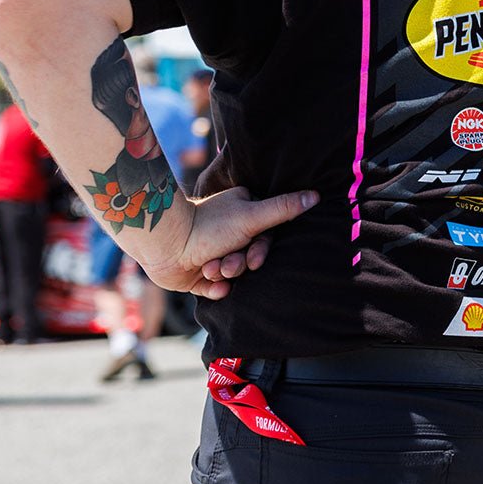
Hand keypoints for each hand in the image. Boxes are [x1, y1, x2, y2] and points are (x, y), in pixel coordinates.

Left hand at [147, 187, 319, 299]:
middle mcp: (228, 231)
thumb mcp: (253, 217)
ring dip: (225, 274)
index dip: (261, 250)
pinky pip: (215, 288)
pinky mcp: (197, 274)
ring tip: (212, 269)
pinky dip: (213, 288)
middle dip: (239, 264)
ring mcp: (212, 252)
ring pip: (232, 272)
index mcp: (241, 212)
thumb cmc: (209, 226)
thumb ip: (284, 209)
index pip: (264, 236)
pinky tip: (208, 282)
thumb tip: (316, 195)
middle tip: (229, 266)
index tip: (254, 258)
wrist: (166, 245)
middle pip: (248, 256)